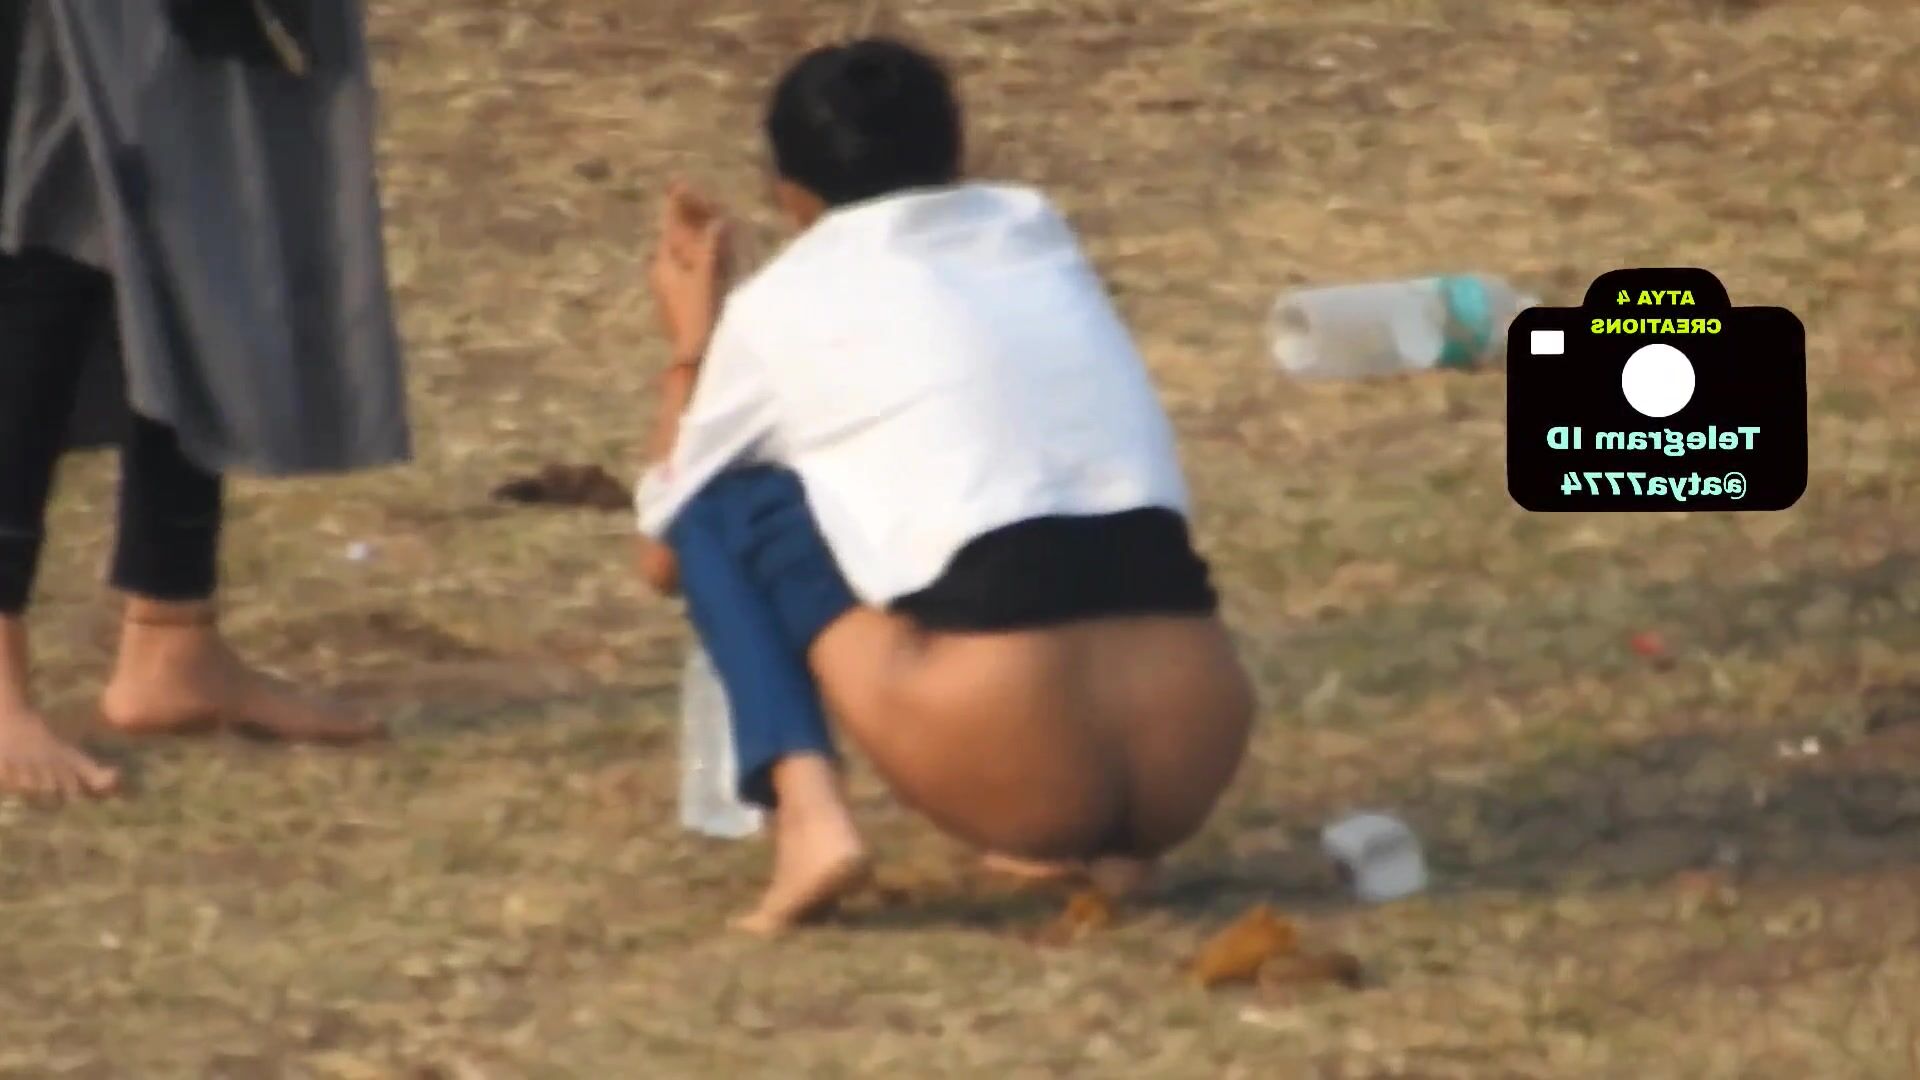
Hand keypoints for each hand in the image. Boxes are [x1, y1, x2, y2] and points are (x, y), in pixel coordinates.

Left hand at [649, 181, 732, 363]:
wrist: (694, 357)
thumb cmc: (697, 316)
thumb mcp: (704, 278)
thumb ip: (710, 248)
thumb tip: (719, 221)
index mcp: (665, 263)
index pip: (672, 226)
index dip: (679, 204)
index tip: (679, 183)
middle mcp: (666, 272)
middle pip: (678, 237)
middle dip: (690, 217)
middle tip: (697, 196)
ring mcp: (675, 286)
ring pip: (686, 252)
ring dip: (698, 235)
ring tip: (709, 217)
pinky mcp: (687, 298)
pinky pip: (694, 266)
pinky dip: (703, 254)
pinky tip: (713, 251)